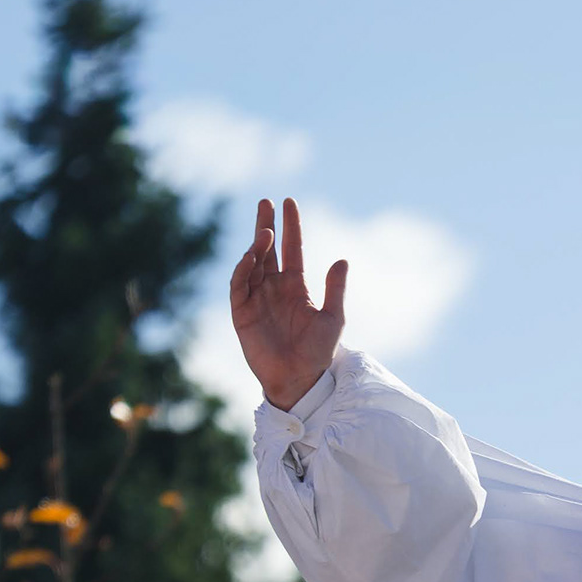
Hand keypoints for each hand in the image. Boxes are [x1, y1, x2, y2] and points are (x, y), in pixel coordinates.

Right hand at [230, 196, 347, 412]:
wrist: (299, 379)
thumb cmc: (318, 353)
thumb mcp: (333, 318)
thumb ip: (335, 289)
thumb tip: (342, 260)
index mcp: (295, 286)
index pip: (291, 249)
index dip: (291, 226)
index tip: (289, 203)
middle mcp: (274, 288)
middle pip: (267, 249)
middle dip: (265, 225)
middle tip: (266, 202)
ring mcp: (256, 298)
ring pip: (253, 263)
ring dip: (257, 246)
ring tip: (265, 231)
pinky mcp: (242, 312)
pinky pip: (239, 285)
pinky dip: (244, 269)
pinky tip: (252, 255)